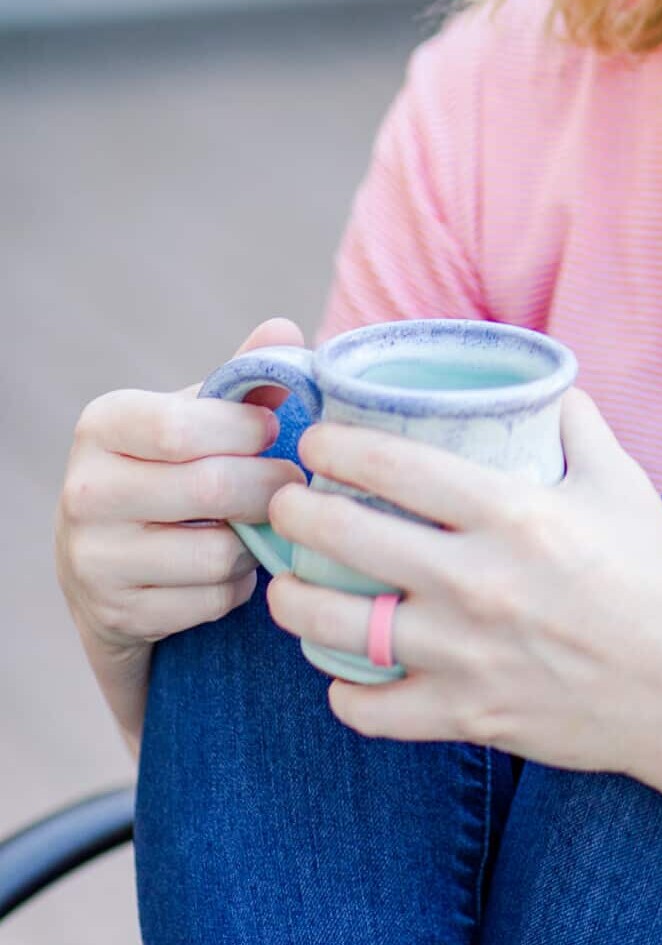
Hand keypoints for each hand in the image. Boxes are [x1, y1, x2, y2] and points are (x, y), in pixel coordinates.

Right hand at [58, 318, 309, 658]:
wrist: (107, 561)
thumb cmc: (169, 468)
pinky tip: (226, 568)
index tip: (274, 430)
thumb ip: (241, 379)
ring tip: (254, 526)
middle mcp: (86, 491)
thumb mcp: (195, 417)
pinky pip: (212, 601)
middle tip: (291, 483)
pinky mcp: (117, 614)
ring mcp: (94, 559)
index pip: (184, 427)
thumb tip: (285, 330)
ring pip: (218, 554)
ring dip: (255, 543)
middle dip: (271, 486)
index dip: (248, 429)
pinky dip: (236, 586)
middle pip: (213, 489)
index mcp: (103, 426)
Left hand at [263, 388, 661, 793]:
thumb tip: (540, 379)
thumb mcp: (623, 484)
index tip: (316, 442)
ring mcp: (468, 655)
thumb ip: (575, 424)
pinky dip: (344, 689)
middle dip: (296, 513)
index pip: (396, 464)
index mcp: (517, 514)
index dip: (338, 446)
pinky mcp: (467, 716)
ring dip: (296, 600)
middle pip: (345, 537)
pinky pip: (367, 708)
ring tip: (291, 585)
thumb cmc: (659, 577)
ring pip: (335, 626)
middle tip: (287, 504)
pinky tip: (344, 666)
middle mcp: (482, 582)